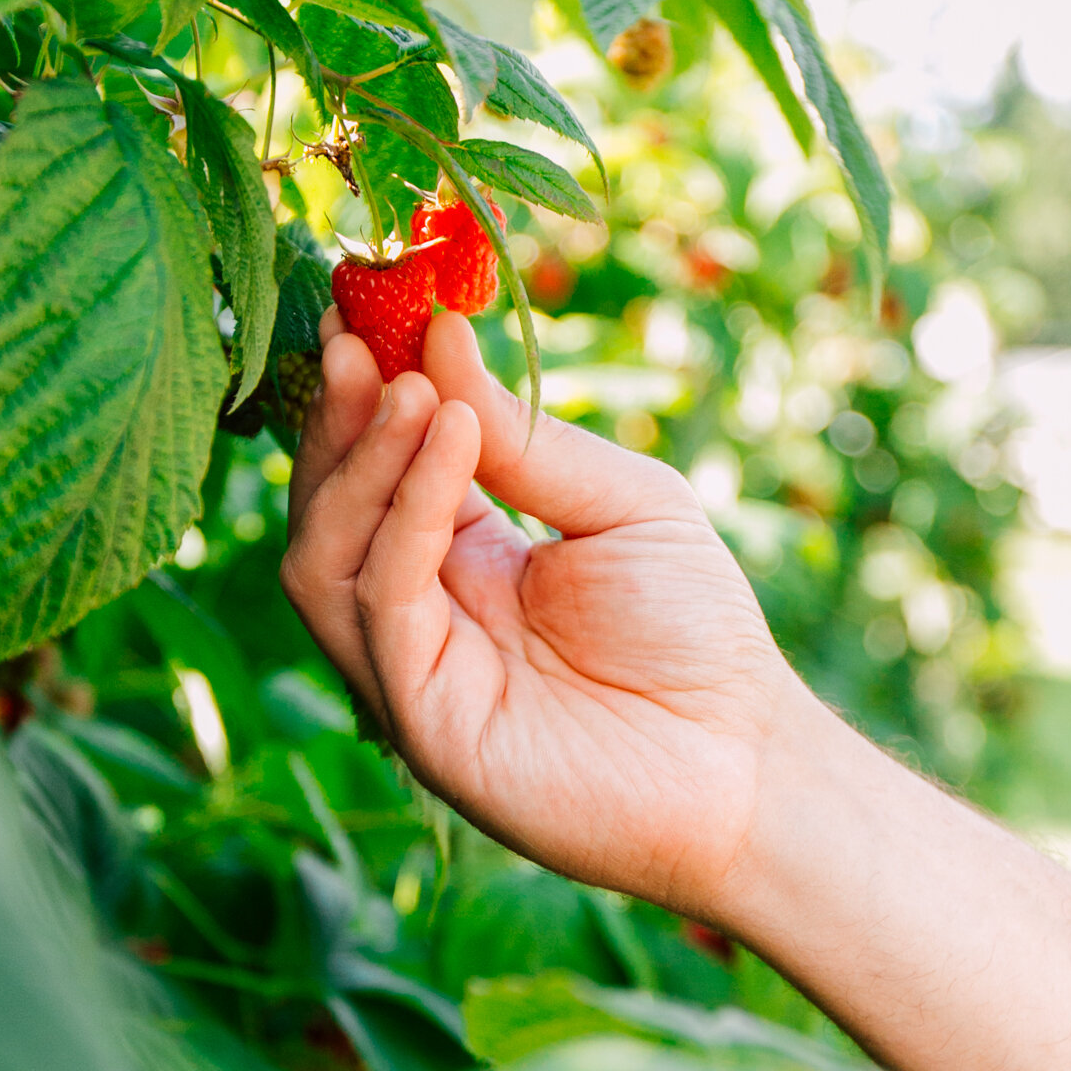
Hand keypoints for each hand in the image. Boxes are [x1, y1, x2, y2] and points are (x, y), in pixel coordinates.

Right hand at [281, 311, 803, 918]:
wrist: (746, 758)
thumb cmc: (695, 632)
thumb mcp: (620, 502)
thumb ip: (524, 437)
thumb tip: (440, 333)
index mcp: (454, 562)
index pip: (374, 472)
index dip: (360, 397)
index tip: (361, 312)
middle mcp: (415, 617)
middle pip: (326, 512)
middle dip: (340, 422)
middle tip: (362, 338)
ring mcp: (409, 673)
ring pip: (324, 560)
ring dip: (361, 464)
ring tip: (414, 390)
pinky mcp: (423, 720)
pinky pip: (385, 602)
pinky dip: (408, 513)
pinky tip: (447, 440)